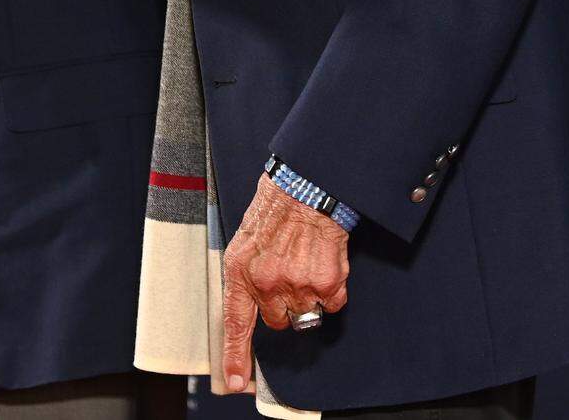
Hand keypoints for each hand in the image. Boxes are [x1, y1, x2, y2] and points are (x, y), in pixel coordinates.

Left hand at [221, 173, 348, 393]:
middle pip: (278, 321)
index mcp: (241, 270)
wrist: (305, 187)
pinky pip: (332, 304)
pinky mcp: (326, 283)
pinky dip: (332, 289)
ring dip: (309, 294)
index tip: (237, 382)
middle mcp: (267, 282)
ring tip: (305, 262)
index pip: (236, 323)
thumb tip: (255, 306)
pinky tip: (323, 262)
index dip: (236, 356)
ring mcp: (297, 284)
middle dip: (285, 303)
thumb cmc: (275, 211)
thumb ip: (248, 276)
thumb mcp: (245, 241)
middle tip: (289, 271)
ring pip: (306, 313)